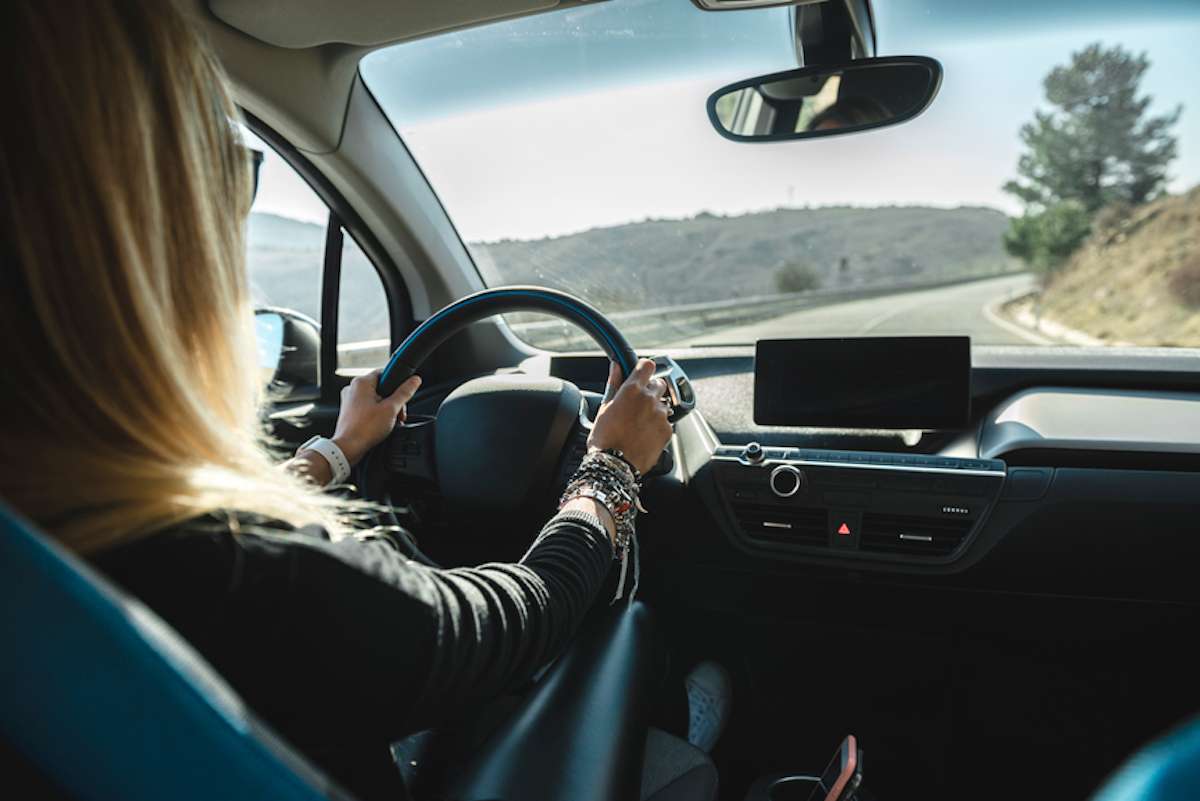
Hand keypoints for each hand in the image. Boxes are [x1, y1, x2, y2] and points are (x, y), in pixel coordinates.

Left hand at [331, 369, 421, 465]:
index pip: (385, 372)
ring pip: (375, 399)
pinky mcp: (350, 412)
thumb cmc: (364, 429)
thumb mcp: (391, 409)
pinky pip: (368, 408)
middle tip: (398, 413)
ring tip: (390, 421)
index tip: (404, 393)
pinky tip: (381, 425)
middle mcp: (352, 389)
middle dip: (393, 401)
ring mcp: (349, 401)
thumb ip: (404, 393)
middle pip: (381, 388)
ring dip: (386, 409)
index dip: (397, 383)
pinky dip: (376, 415)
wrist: (348, 448)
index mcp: (361, 382)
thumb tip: (414, 381)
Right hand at [587, 358, 672, 474]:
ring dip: (654, 409)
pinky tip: (645, 435)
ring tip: (640, 424)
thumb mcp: (605, 407)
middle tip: (638, 404)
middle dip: (650, 390)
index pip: (647, 365)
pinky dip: (658, 426)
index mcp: (632, 390)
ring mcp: (661, 415)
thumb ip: (614, 383)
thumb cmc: (605, 438)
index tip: (641, 375)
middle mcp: (650, 399)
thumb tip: (616, 367)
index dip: (644, 369)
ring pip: (663, 404)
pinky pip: (666, 422)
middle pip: (659, 384)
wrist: (615, 465)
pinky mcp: (667, 430)